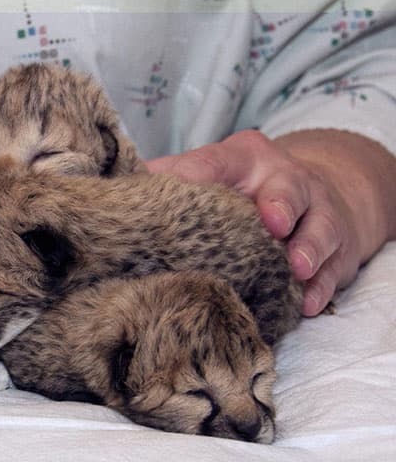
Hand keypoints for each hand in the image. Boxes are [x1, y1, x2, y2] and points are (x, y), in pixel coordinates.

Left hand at [146, 129, 394, 316]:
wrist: (311, 197)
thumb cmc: (243, 187)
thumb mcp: (208, 173)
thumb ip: (170, 178)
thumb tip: (124, 188)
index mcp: (244, 158)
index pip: (219, 160)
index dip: (203, 171)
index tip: (188, 184)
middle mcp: (287, 180)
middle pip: (289, 188)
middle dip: (282, 204)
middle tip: (272, 222)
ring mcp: (317, 214)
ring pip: (321, 227)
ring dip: (309, 249)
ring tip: (297, 268)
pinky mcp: (336, 249)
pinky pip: (334, 269)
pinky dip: (321, 286)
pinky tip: (306, 302)